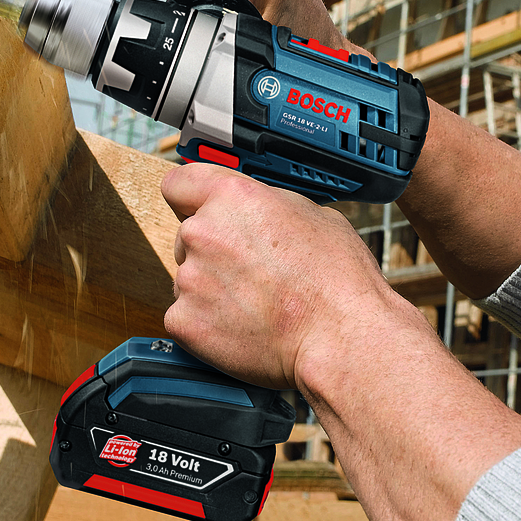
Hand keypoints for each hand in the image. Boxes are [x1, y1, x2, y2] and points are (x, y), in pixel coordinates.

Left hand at [161, 161, 390, 391]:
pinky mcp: (184, 321)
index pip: (180, 184)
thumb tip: (260, 214)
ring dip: (212, 291)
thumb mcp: (315, 216)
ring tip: (256, 305)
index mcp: (234, 198)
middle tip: (252, 274)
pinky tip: (244, 328)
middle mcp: (205, 232)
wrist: (341, 336)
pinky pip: (186, 318)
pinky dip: (208, 326)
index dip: (190, 200)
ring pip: (189, 281)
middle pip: (188, 237)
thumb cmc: (338, 281)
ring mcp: (190, 279)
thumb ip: (269, 208)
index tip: (195, 210)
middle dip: (213, 253)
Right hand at [176, 0, 348, 49]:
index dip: (183, 10)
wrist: (329, 53)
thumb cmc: (295, 62)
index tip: (184, 32)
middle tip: (205, 32)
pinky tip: (232, 6)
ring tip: (222, 20)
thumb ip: (215, 37)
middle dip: (196, 2)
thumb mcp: (249, 52)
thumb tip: (180, 38)